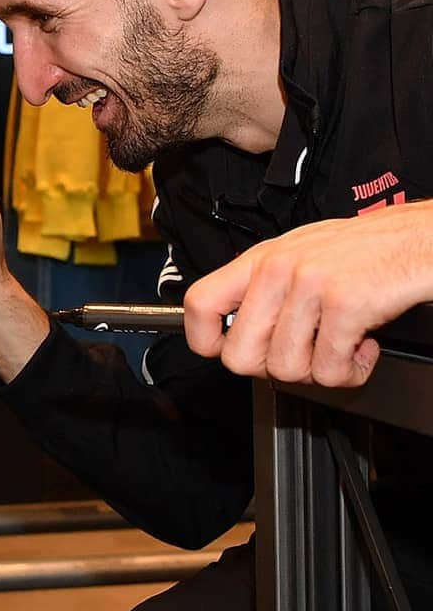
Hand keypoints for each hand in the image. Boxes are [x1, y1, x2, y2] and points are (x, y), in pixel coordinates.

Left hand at [184, 200, 432, 387]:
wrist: (421, 238)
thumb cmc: (365, 251)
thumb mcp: (299, 257)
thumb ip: (263, 290)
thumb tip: (231, 330)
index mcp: (259, 261)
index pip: (200, 304)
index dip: (205, 341)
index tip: (224, 350)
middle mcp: (277, 270)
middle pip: (239, 356)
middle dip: (272, 369)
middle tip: (302, 354)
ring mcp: (310, 285)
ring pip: (285, 369)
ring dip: (319, 371)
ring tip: (339, 345)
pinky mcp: (346, 304)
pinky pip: (329, 369)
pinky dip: (351, 371)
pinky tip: (362, 347)